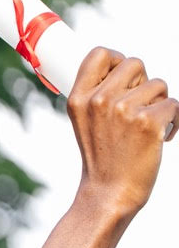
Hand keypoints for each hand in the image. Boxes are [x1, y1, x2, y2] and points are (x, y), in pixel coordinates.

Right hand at [67, 48, 178, 219]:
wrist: (109, 193)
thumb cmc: (102, 158)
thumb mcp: (85, 122)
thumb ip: (98, 95)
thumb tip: (127, 69)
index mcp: (78, 99)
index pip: (100, 54)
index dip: (117, 60)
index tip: (123, 80)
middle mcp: (99, 100)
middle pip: (135, 63)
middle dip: (143, 82)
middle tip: (137, 109)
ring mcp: (123, 110)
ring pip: (159, 84)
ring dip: (160, 103)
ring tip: (147, 127)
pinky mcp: (148, 122)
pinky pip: (174, 104)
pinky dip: (174, 121)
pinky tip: (162, 138)